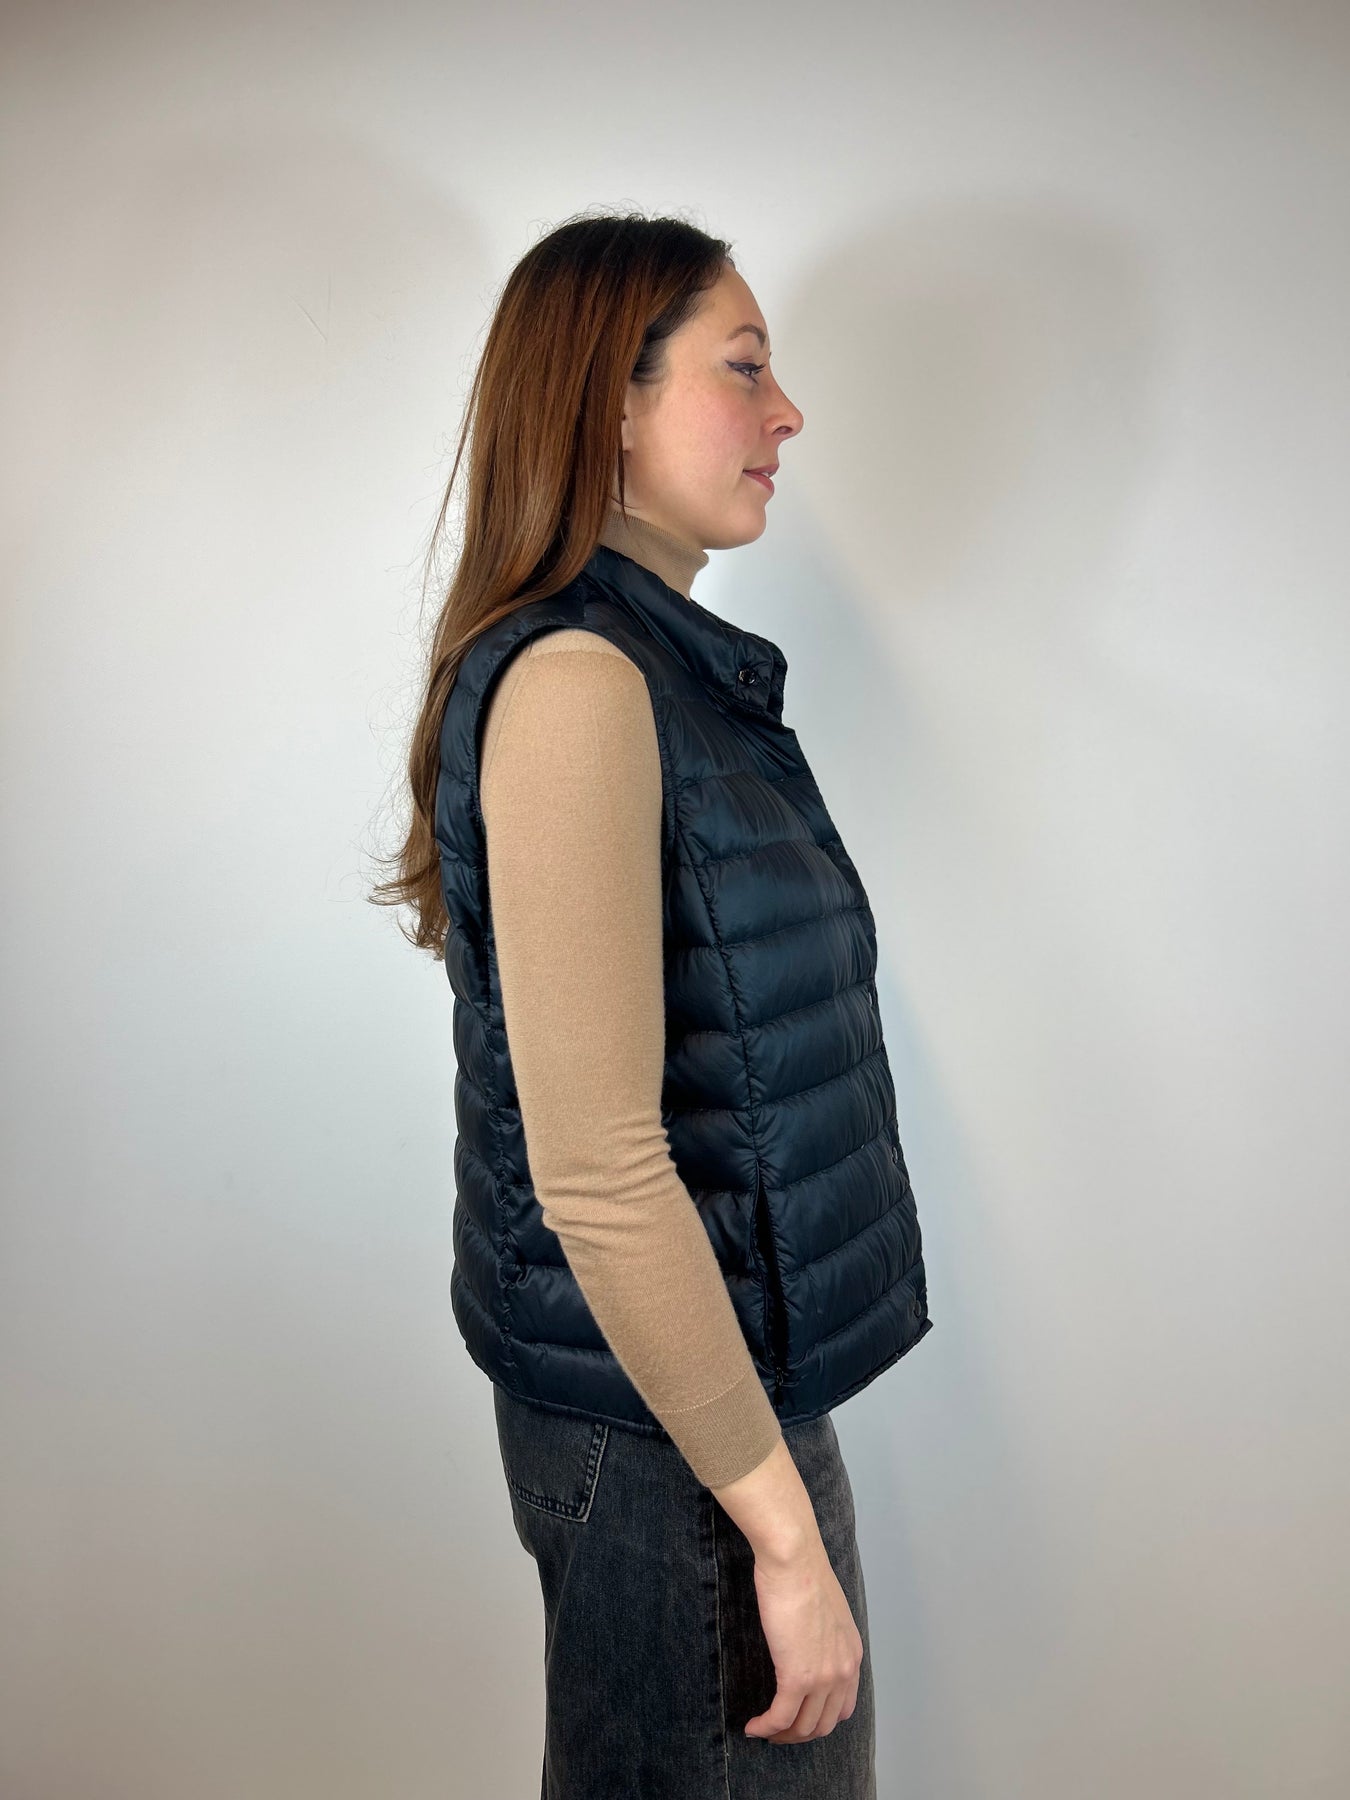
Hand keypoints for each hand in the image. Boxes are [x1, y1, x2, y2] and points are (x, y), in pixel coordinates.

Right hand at [741, 1539, 864, 1742]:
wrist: (794, 1559)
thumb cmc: (803, 1573)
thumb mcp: (828, 1611)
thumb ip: (826, 1636)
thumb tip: (807, 1645)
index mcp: (852, 1655)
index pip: (843, 1708)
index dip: (819, 1719)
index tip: (798, 1717)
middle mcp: (843, 1671)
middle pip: (823, 1724)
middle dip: (799, 1733)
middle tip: (777, 1729)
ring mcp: (823, 1677)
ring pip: (803, 1727)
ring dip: (781, 1734)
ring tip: (763, 1730)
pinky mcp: (797, 1677)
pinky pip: (780, 1717)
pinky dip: (765, 1727)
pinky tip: (753, 1726)